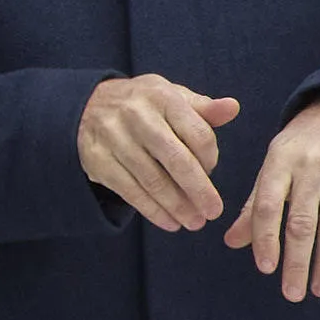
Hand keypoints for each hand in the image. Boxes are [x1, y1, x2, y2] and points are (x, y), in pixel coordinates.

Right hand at [78, 73, 242, 230]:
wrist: (87, 106)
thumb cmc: (144, 105)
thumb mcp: (172, 97)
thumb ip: (204, 108)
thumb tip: (233, 107)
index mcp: (163, 97)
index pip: (198, 134)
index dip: (210, 158)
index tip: (212, 171)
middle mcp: (137, 115)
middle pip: (177, 160)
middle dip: (199, 190)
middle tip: (213, 211)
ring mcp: (115, 138)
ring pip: (153, 180)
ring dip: (177, 206)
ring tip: (194, 222)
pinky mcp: (98, 160)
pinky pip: (131, 191)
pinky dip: (153, 211)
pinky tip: (170, 222)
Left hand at [227, 90, 319, 301]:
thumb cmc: (302, 145)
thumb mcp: (274, 164)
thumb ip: (254, 204)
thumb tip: (233, 242)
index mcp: (281, 159)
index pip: (268, 205)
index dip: (265, 238)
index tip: (266, 268)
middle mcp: (313, 166)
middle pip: (302, 222)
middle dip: (297, 262)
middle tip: (292, 293)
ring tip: (318, 290)